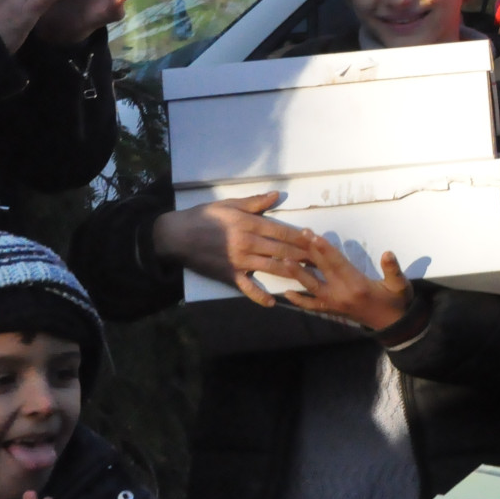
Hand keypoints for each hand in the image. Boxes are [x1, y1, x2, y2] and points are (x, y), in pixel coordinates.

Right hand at [150, 193, 309, 305]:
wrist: (176, 236)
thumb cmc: (203, 217)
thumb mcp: (229, 205)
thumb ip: (254, 202)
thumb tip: (276, 195)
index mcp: (249, 224)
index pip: (283, 231)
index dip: (302, 237)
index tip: (318, 240)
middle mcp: (248, 243)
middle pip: (282, 250)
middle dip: (304, 255)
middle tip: (323, 260)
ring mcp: (240, 261)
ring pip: (272, 267)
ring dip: (292, 272)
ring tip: (310, 276)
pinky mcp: (229, 275)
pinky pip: (247, 287)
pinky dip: (259, 296)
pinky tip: (272, 302)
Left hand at [280, 235, 414, 333]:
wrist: (394, 326)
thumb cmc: (397, 302)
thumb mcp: (401, 285)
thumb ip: (394, 270)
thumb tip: (388, 254)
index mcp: (358, 285)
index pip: (337, 263)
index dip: (325, 249)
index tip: (313, 235)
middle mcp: (342, 294)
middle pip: (322, 269)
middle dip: (310, 252)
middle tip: (299, 236)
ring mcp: (335, 304)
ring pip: (312, 287)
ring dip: (298, 274)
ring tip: (284, 261)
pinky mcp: (332, 311)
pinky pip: (312, 306)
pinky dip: (299, 300)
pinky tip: (287, 293)